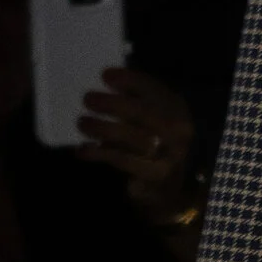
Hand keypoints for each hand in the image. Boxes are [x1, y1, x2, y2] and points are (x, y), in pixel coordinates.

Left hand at [77, 65, 197, 222]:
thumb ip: (134, 101)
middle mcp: (178, 131)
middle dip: (113, 104)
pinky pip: (124, 161)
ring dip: (104, 128)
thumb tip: (104, 81)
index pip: (155, 89)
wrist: (169, 186)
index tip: (105, 76)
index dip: (130, 80)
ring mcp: (169, 154)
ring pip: (134, 138)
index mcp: (178, 109)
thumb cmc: (153, 142)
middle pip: (144, 113)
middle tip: (87, 99)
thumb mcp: (150, 118)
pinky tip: (83, 149)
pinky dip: (100, 154)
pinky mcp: (154, 175)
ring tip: (82, 123)